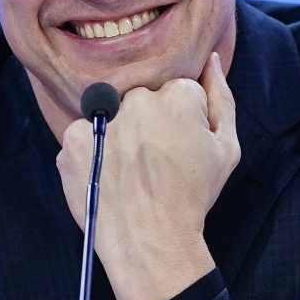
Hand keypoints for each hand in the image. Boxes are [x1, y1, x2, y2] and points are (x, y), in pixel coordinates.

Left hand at [55, 53, 240, 299]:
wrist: (150, 240)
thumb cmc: (193, 196)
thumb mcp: (226, 148)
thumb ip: (221, 97)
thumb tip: (210, 59)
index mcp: (177, 95)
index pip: (177, 91)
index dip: (182, 121)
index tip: (179, 149)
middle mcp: (136, 99)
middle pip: (141, 99)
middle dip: (147, 122)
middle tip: (153, 161)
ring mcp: (101, 118)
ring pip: (110, 114)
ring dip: (116, 133)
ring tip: (127, 170)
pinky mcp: (72, 140)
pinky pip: (82, 135)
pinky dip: (90, 152)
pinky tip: (106, 175)